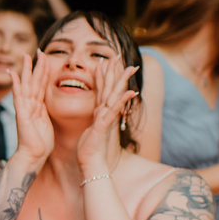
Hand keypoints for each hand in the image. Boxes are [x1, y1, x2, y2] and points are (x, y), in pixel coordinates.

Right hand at [10, 51, 55, 163]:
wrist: (34, 156)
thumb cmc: (41, 143)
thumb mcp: (47, 123)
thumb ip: (46, 111)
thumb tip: (48, 103)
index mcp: (38, 106)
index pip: (41, 84)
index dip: (44, 71)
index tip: (46, 57)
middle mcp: (30, 104)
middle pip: (34, 80)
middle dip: (36, 65)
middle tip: (37, 49)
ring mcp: (24, 108)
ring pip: (27, 85)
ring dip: (27, 70)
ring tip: (26, 56)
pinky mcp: (22, 114)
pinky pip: (19, 97)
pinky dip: (16, 85)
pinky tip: (14, 74)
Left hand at [76, 57, 138, 172]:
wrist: (91, 163)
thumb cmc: (89, 148)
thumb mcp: (90, 128)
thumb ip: (95, 118)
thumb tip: (96, 111)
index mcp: (99, 112)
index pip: (102, 89)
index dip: (104, 75)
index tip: (105, 60)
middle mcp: (105, 113)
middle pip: (111, 88)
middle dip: (115, 72)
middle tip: (120, 55)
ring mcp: (106, 119)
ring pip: (114, 96)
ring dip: (121, 82)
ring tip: (129, 68)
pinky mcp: (104, 126)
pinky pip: (112, 112)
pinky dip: (121, 102)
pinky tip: (129, 93)